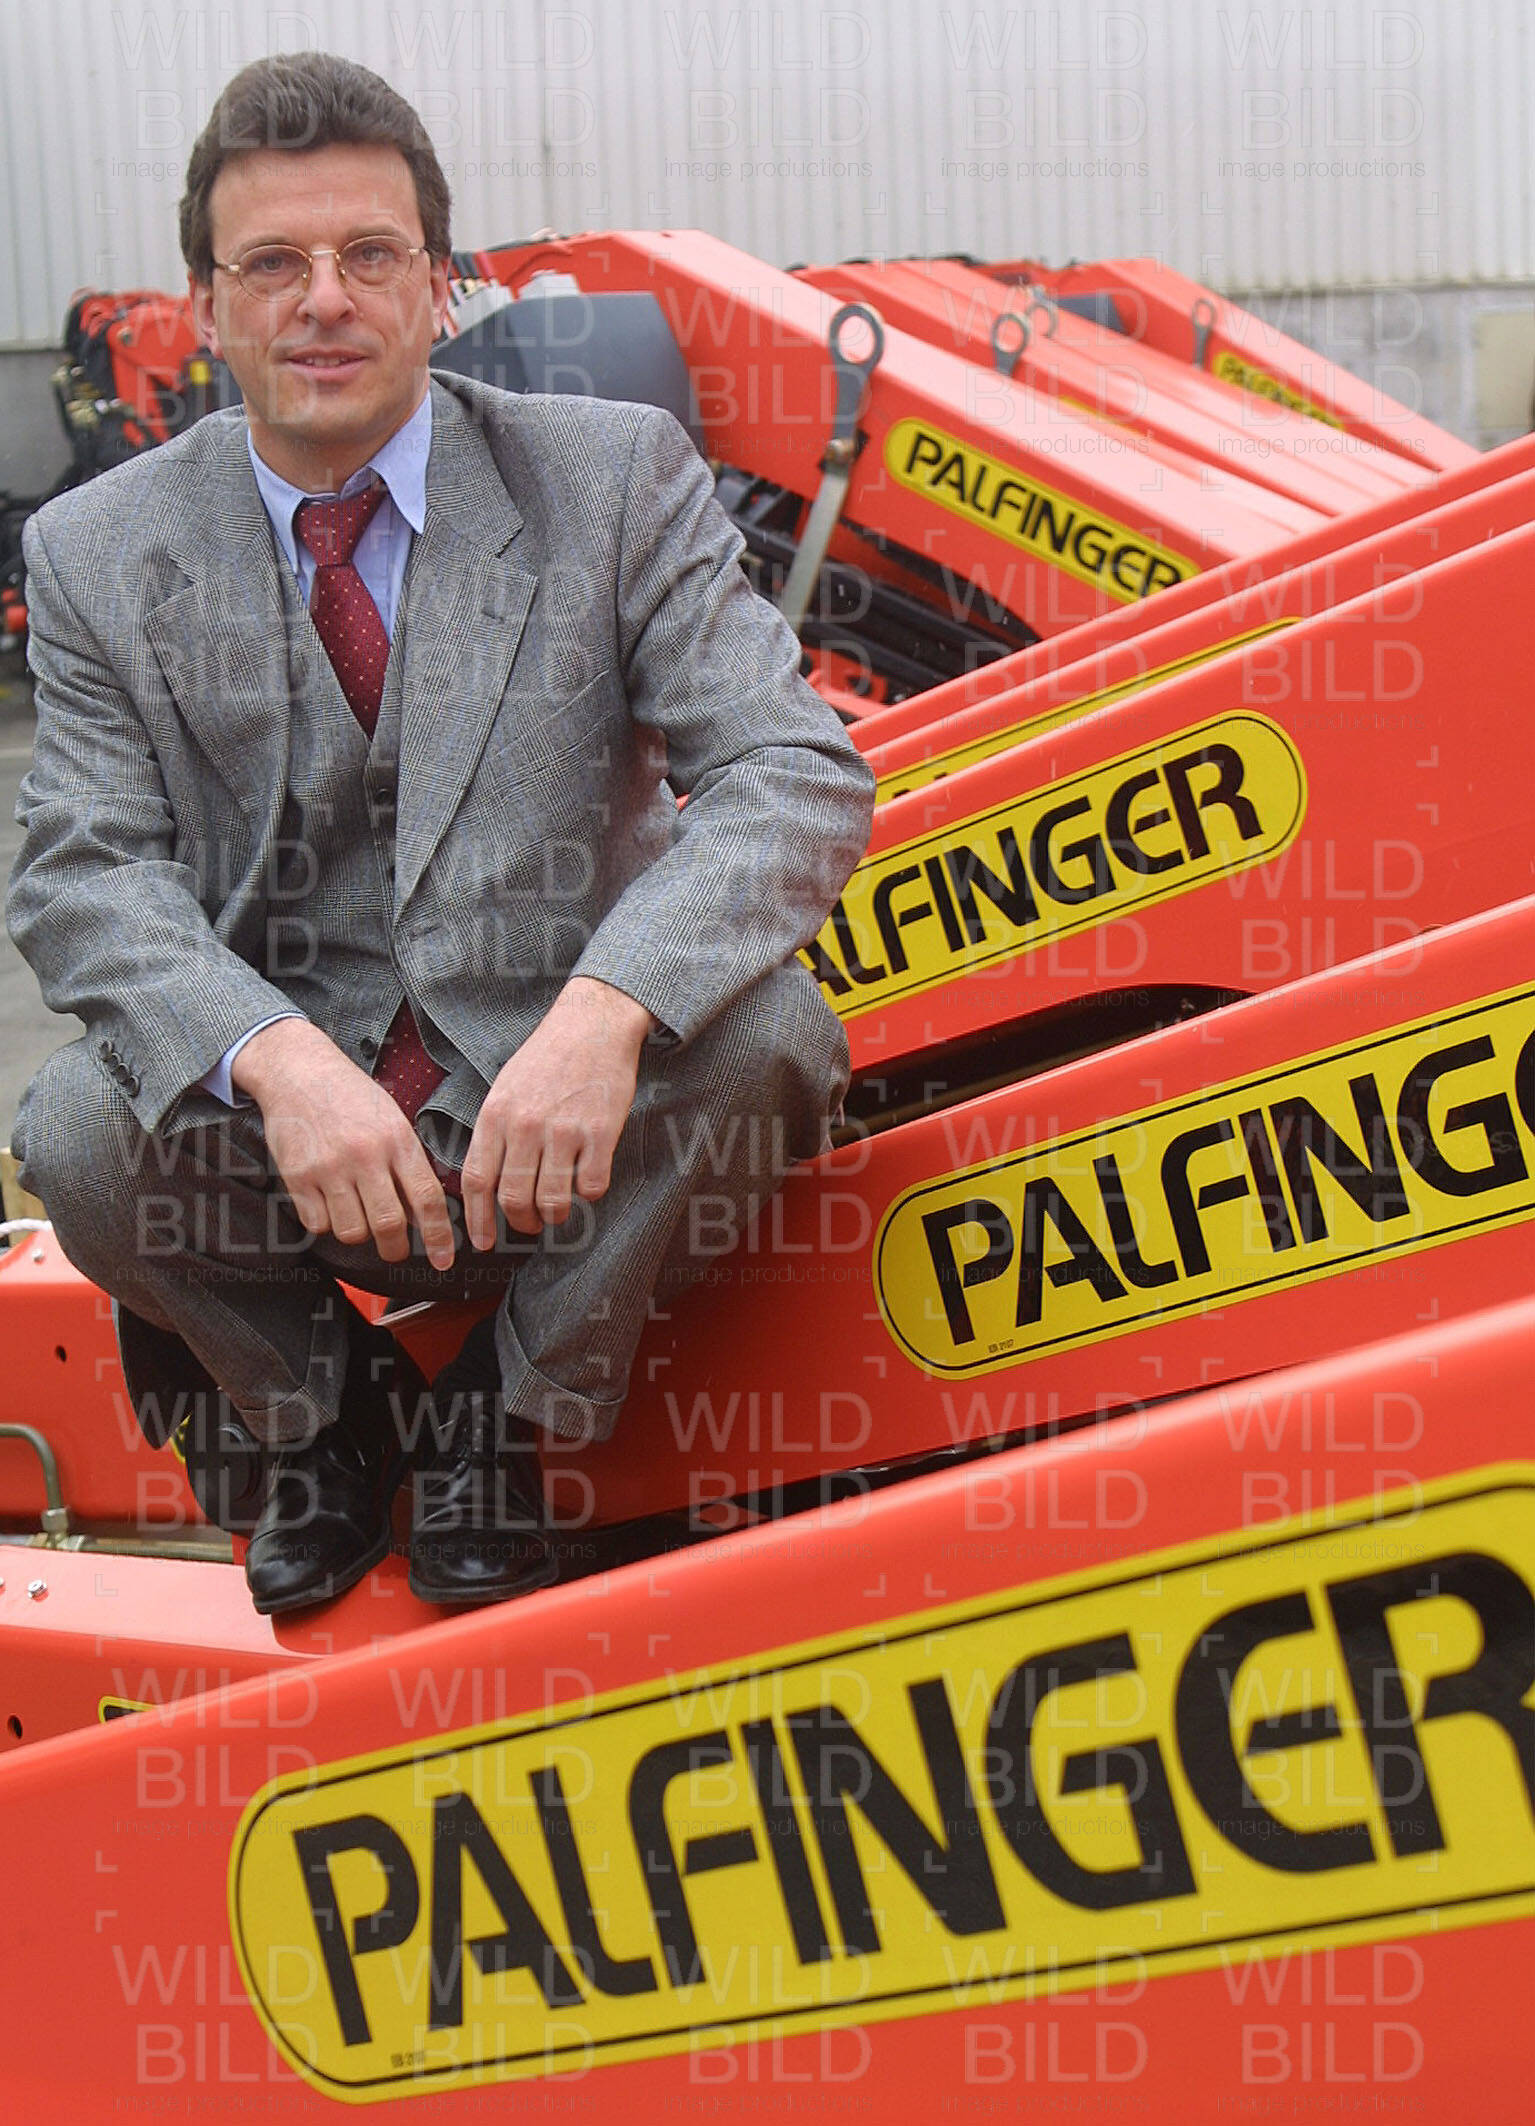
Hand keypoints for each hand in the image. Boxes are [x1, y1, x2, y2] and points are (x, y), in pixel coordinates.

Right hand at [232, 1019, 454, 1269]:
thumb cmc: (351, 1096)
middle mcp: (365, 1156)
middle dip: (396, 1249)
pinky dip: (325, 1222)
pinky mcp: (297, 1176)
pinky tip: (328, 1203)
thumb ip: (408, 1161)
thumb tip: (426, 1212)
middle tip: (395, 1249)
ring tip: (357, 1215)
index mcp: (397, 1140)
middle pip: (389, 1225)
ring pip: (352, 1231)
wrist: (298, 1071)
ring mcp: (329, 1167)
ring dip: (358, 1233)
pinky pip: (317, 1224)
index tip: (444, 1260)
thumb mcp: (392, 1119)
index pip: (427, 1199)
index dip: (439, 1236)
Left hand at [462, 978, 657, 1248]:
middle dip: (521, 1223)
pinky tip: (589, 1181)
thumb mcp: (505, 1087)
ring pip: (552, 1201)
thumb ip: (495, 1131)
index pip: (477, 1181)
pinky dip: (589, 1194)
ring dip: (554, 1215)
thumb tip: (487, 1181)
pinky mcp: (599, 1132)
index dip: (478, 1220)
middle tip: (529, 1224)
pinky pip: (591, 1186)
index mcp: (495, 1115)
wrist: (593, 1023)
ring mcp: (563, 1130)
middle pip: (513, 1198)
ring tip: (558, 1211)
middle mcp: (524, 1125)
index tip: (483, 1242)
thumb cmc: (547, 1057)